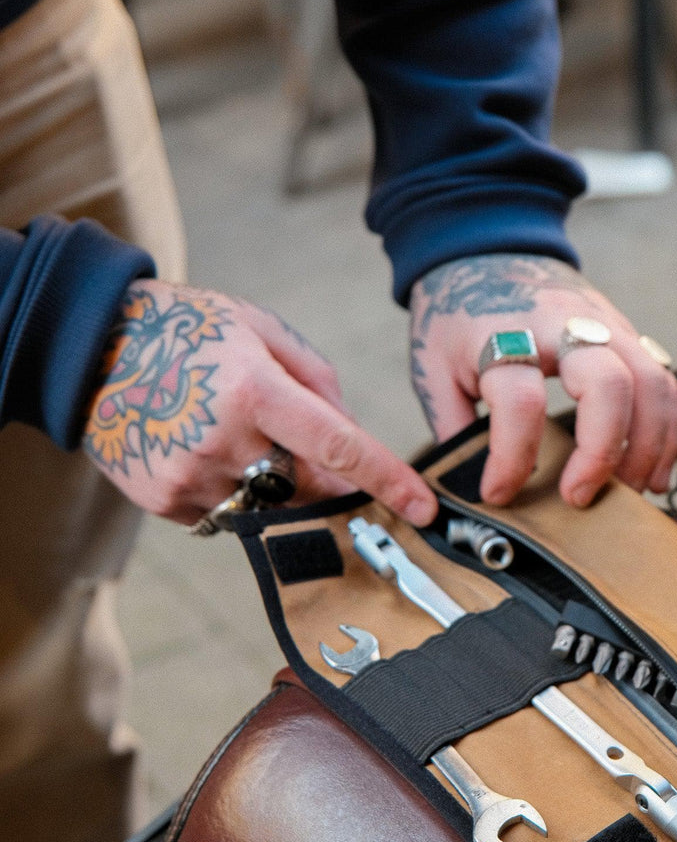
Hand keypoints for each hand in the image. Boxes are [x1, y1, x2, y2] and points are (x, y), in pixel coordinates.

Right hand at [83, 280, 436, 527]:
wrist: (88, 346)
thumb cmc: (186, 329)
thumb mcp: (260, 328)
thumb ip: (317, 381)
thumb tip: (350, 435)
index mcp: (255, 389)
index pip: (338, 445)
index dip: (387, 479)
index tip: (422, 508)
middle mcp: (224, 439)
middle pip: (307, 487)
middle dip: (324, 480)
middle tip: (303, 449)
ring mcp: (189, 476)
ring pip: (266, 507)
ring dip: (272, 484)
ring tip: (234, 433)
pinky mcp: (162, 500)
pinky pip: (222, 513)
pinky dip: (230, 489)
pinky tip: (202, 447)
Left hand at [409, 255, 676, 507]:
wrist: (484, 248)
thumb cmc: (457, 313)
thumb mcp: (432, 366)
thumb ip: (452, 425)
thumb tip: (467, 487)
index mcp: (503, 335)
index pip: (520, 403)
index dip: (512, 459)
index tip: (499, 493)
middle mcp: (562, 326)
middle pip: (609, 386)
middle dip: (602, 453)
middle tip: (578, 497)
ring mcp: (602, 324)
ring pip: (652, 384)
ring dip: (649, 448)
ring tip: (629, 493)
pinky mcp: (625, 330)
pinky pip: (663, 381)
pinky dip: (667, 430)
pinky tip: (652, 471)